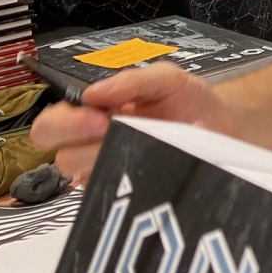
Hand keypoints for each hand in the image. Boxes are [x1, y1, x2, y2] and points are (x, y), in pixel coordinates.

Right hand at [31, 62, 234, 182]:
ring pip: (85, 179)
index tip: (97, 118)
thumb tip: (93, 93)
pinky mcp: (129, 193)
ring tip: (144, 144)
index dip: (64, 125)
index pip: (49, 128)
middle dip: (82, 144)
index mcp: (94, 116)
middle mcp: (94, 148)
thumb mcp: (165, 79)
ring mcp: (110, 173)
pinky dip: (139, 175)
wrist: (222, 128)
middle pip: (61, 158)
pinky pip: (117, 193)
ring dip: (110, 159)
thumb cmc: (187, 102)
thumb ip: (131, 80)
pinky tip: (162, 158)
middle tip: (111, 131)